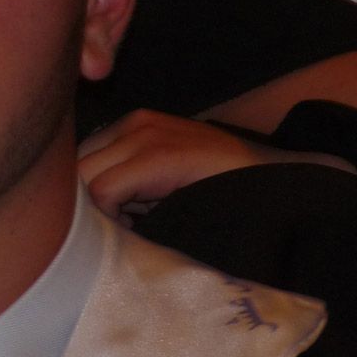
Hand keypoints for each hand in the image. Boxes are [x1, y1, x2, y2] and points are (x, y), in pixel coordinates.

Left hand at [78, 109, 353, 222]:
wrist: (282, 180)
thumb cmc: (225, 190)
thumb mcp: (168, 181)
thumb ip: (131, 186)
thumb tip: (89, 219)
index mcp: (134, 126)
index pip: (80, 160)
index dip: (83, 198)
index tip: (100, 226)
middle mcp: (133, 124)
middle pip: (75, 166)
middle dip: (83, 204)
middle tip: (111, 233)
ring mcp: (143, 134)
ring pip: (83, 178)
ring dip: (95, 211)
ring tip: (128, 231)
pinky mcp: (157, 154)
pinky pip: (104, 190)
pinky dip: (110, 217)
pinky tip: (138, 231)